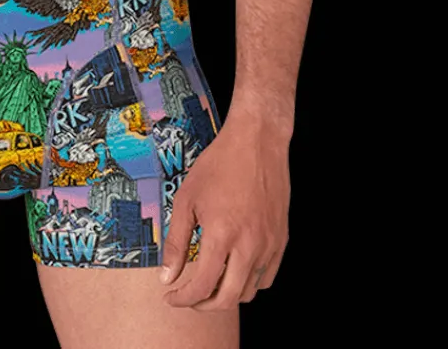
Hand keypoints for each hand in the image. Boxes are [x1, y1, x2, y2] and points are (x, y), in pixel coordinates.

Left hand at [159, 116, 290, 309]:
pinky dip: (248, 283)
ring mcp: (269, 245)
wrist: (257, 142)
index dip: (183, 298)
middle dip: (203, 305)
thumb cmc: (219, 165)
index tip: (170, 296)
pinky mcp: (281, 240)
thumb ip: (176, 241)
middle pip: (228, 299)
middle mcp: (249, 246)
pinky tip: (234, 270)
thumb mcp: (187, 198)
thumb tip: (167, 275)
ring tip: (210, 282)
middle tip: (188, 297)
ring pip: (248, 292)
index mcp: (222, 235)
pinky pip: (267, 278)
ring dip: (226, 295)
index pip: (202, 286)